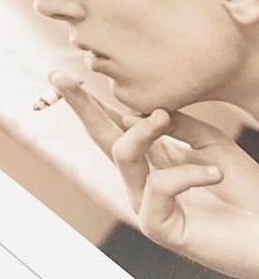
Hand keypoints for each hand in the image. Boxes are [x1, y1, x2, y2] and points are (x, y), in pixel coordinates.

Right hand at [52, 73, 258, 277]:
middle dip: (81, 105)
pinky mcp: (159, 226)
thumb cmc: (249, 192)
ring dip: (142, 131)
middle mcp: (143, 179)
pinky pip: (158, 187)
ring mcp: (148, 203)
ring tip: (164, 117)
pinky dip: (187, 174)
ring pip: (124, 155)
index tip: (65, 74)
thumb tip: (145, 108)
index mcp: (153, 158)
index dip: (91, 100)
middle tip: (60, 77)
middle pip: (102, 137)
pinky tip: (215, 174)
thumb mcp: (210, 143)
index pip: (114, 124)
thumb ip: (176, 124)